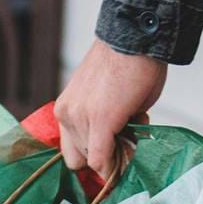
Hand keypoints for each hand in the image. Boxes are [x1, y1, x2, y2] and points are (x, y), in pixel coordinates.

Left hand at [57, 41, 168, 177]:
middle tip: (128, 137)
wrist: (136, 39)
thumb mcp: (107, 100)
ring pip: (94, 160)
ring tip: (134, 123)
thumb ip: (107, 126)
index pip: (73, 151)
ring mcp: (79, 118)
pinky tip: (132, 148)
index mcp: (66, 109)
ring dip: (117, 153)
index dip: (96, 155)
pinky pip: (101, 161)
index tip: (116, 150)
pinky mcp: (99, 121)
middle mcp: (66, 115)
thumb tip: (119, 146)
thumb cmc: (128, 64)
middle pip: (80, 159)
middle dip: (105, 155)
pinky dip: (116, 165)